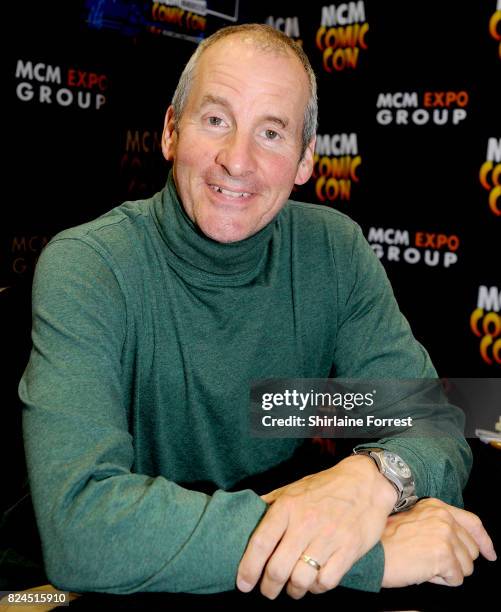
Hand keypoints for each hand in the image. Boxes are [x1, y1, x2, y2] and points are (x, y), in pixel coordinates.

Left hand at [237, 454, 396, 598]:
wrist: (365, 482)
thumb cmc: (325, 487)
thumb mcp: (293, 488)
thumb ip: (270, 504)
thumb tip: (245, 518)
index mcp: (288, 506)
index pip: (261, 543)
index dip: (248, 567)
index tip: (243, 583)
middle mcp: (305, 522)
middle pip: (278, 569)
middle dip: (268, 587)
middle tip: (267, 590)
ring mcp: (328, 537)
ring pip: (301, 580)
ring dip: (293, 590)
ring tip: (291, 588)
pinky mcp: (349, 550)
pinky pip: (326, 582)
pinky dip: (317, 588)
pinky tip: (314, 582)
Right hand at [381, 497, 496, 586]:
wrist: (374, 552)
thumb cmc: (388, 541)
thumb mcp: (415, 522)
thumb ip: (439, 525)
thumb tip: (462, 544)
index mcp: (436, 507)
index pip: (473, 523)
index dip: (484, 541)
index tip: (489, 553)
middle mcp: (443, 517)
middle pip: (472, 550)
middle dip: (456, 561)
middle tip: (431, 560)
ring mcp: (445, 535)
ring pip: (467, 567)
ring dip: (448, 572)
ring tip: (425, 564)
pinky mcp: (444, 555)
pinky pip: (456, 579)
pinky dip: (441, 581)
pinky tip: (424, 571)